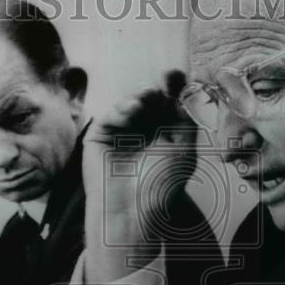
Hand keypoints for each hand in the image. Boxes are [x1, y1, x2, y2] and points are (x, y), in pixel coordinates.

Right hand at [82, 71, 195, 283]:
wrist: (132, 209)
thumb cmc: (161, 185)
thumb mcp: (185, 149)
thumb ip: (185, 119)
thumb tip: (181, 91)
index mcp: (165, 133)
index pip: (168, 104)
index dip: (172, 88)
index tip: (176, 75)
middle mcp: (142, 130)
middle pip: (150, 100)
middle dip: (157, 90)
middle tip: (163, 84)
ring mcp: (120, 131)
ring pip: (130, 103)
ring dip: (141, 97)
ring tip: (148, 98)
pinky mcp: (99, 135)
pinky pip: (110, 114)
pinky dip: (122, 108)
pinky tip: (132, 109)